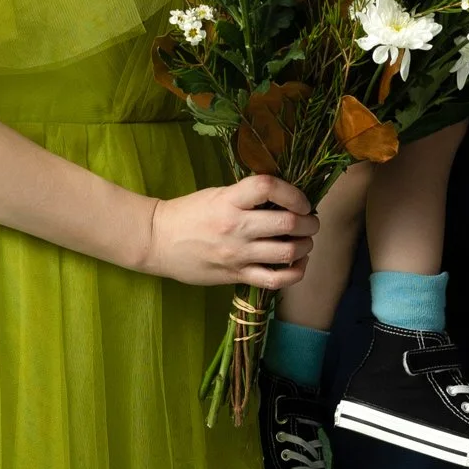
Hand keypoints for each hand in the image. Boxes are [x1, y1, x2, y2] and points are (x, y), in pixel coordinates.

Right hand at [142, 174, 317, 289]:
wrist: (158, 241)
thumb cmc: (188, 214)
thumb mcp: (217, 194)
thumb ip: (248, 196)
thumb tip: (285, 197)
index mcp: (229, 200)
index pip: (269, 188)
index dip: (294, 193)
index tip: (302, 200)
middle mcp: (235, 227)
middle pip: (287, 223)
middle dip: (309, 222)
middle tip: (310, 221)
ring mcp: (237, 254)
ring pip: (287, 252)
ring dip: (305, 246)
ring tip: (304, 241)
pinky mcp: (236, 275)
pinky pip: (275, 280)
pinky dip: (295, 273)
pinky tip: (297, 264)